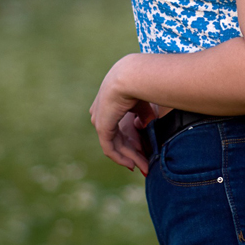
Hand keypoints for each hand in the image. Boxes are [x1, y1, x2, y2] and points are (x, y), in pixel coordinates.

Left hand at [90, 55, 156, 173]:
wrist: (131, 76)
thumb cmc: (140, 83)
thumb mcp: (141, 102)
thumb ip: (142, 114)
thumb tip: (143, 125)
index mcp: (107, 103)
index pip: (117, 126)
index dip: (129, 140)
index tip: (141, 150)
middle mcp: (100, 113)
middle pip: (117, 138)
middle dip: (133, 152)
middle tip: (144, 164)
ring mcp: (100, 121)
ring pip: (115, 145)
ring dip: (130, 158)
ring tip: (144, 168)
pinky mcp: (102, 128)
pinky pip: (110, 148)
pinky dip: (120, 158)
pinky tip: (131, 165)